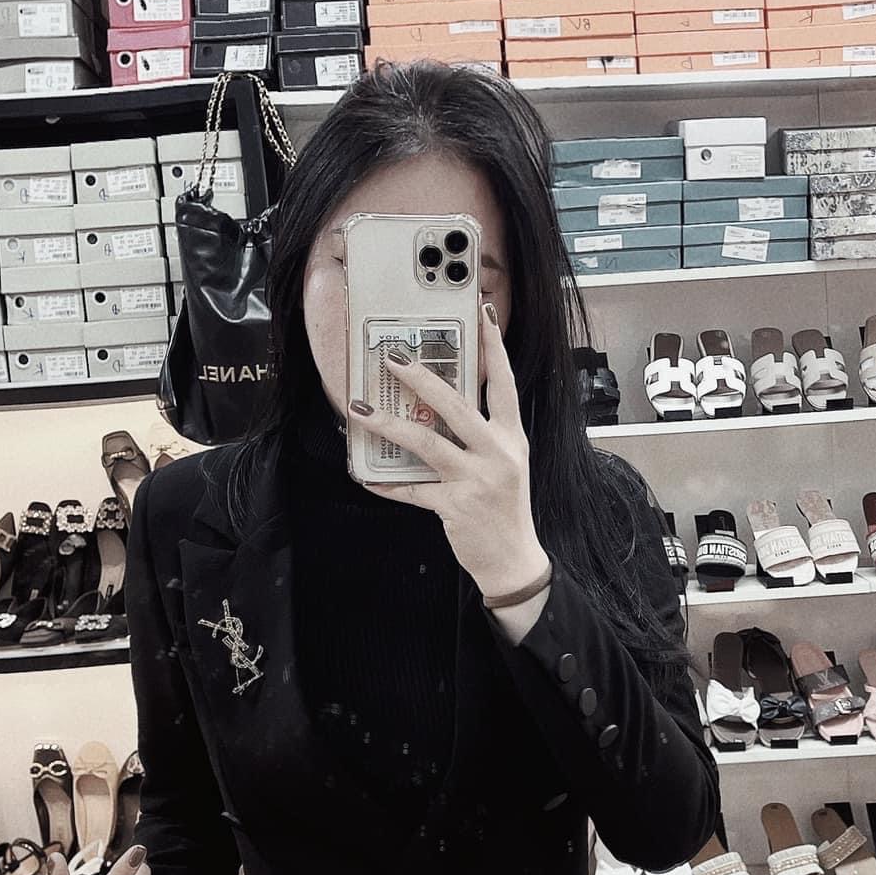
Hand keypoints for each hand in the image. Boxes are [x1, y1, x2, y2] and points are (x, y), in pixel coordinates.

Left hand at [351, 301, 549, 596]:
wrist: (514, 559)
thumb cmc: (506, 508)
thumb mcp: (507, 463)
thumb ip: (483, 434)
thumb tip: (444, 405)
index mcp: (511, 437)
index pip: (504, 382)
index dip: (494, 347)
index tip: (484, 314)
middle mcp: (497, 452)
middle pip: (456, 404)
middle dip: (421, 377)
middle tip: (393, 357)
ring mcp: (476, 479)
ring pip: (426, 442)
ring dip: (389, 424)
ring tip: (361, 409)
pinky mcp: (455, 505)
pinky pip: (411, 490)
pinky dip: (387, 484)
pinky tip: (366, 477)